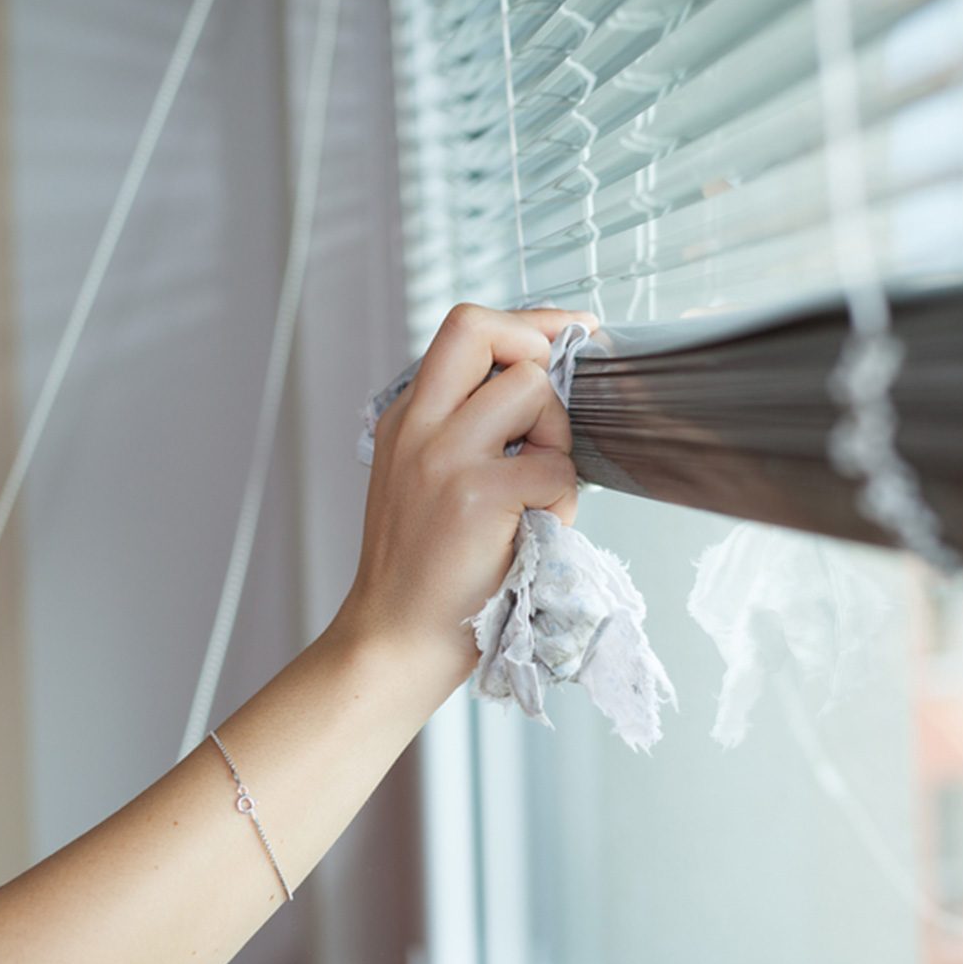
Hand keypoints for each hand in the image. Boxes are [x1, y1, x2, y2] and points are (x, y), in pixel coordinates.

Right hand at [345, 304, 596, 670]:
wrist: (396, 640)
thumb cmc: (424, 570)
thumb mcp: (421, 478)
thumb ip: (466, 426)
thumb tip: (541, 383)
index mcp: (408, 417)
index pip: (464, 329)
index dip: (525, 324)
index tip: (566, 332)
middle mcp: (420, 426)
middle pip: (482, 329)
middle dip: (537, 345)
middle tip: (550, 400)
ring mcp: (446, 458)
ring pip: (534, 391)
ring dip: (556, 439)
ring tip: (536, 491)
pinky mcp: (479, 497)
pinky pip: (556, 467)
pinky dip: (561, 499)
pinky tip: (533, 529)